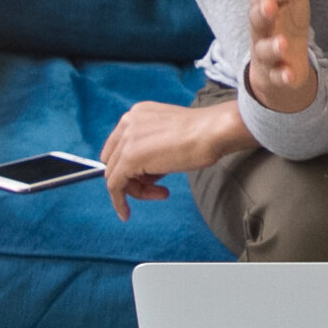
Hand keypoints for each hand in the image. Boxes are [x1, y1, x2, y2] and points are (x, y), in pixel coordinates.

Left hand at [101, 99, 251, 220]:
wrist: (213, 132)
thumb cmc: (203, 135)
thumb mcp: (170, 137)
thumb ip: (153, 149)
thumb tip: (145, 173)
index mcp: (137, 114)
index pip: (119, 146)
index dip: (131, 167)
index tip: (149, 179)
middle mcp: (127, 123)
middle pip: (114, 161)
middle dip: (133, 179)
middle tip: (156, 187)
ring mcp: (127, 139)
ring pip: (115, 175)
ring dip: (136, 191)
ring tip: (162, 193)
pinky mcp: (129, 158)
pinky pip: (115, 186)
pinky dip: (119, 202)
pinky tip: (126, 213)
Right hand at [235, 0, 315, 114]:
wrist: (283, 56)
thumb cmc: (282, 13)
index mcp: (263, 2)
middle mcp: (261, 26)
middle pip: (259, 20)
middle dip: (264, 13)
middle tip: (271, 7)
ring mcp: (268, 51)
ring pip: (266, 49)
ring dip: (273, 46)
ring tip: (283, 44)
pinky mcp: (277, 72)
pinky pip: (278, 75)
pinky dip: (283, 75)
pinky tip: (290, 74)